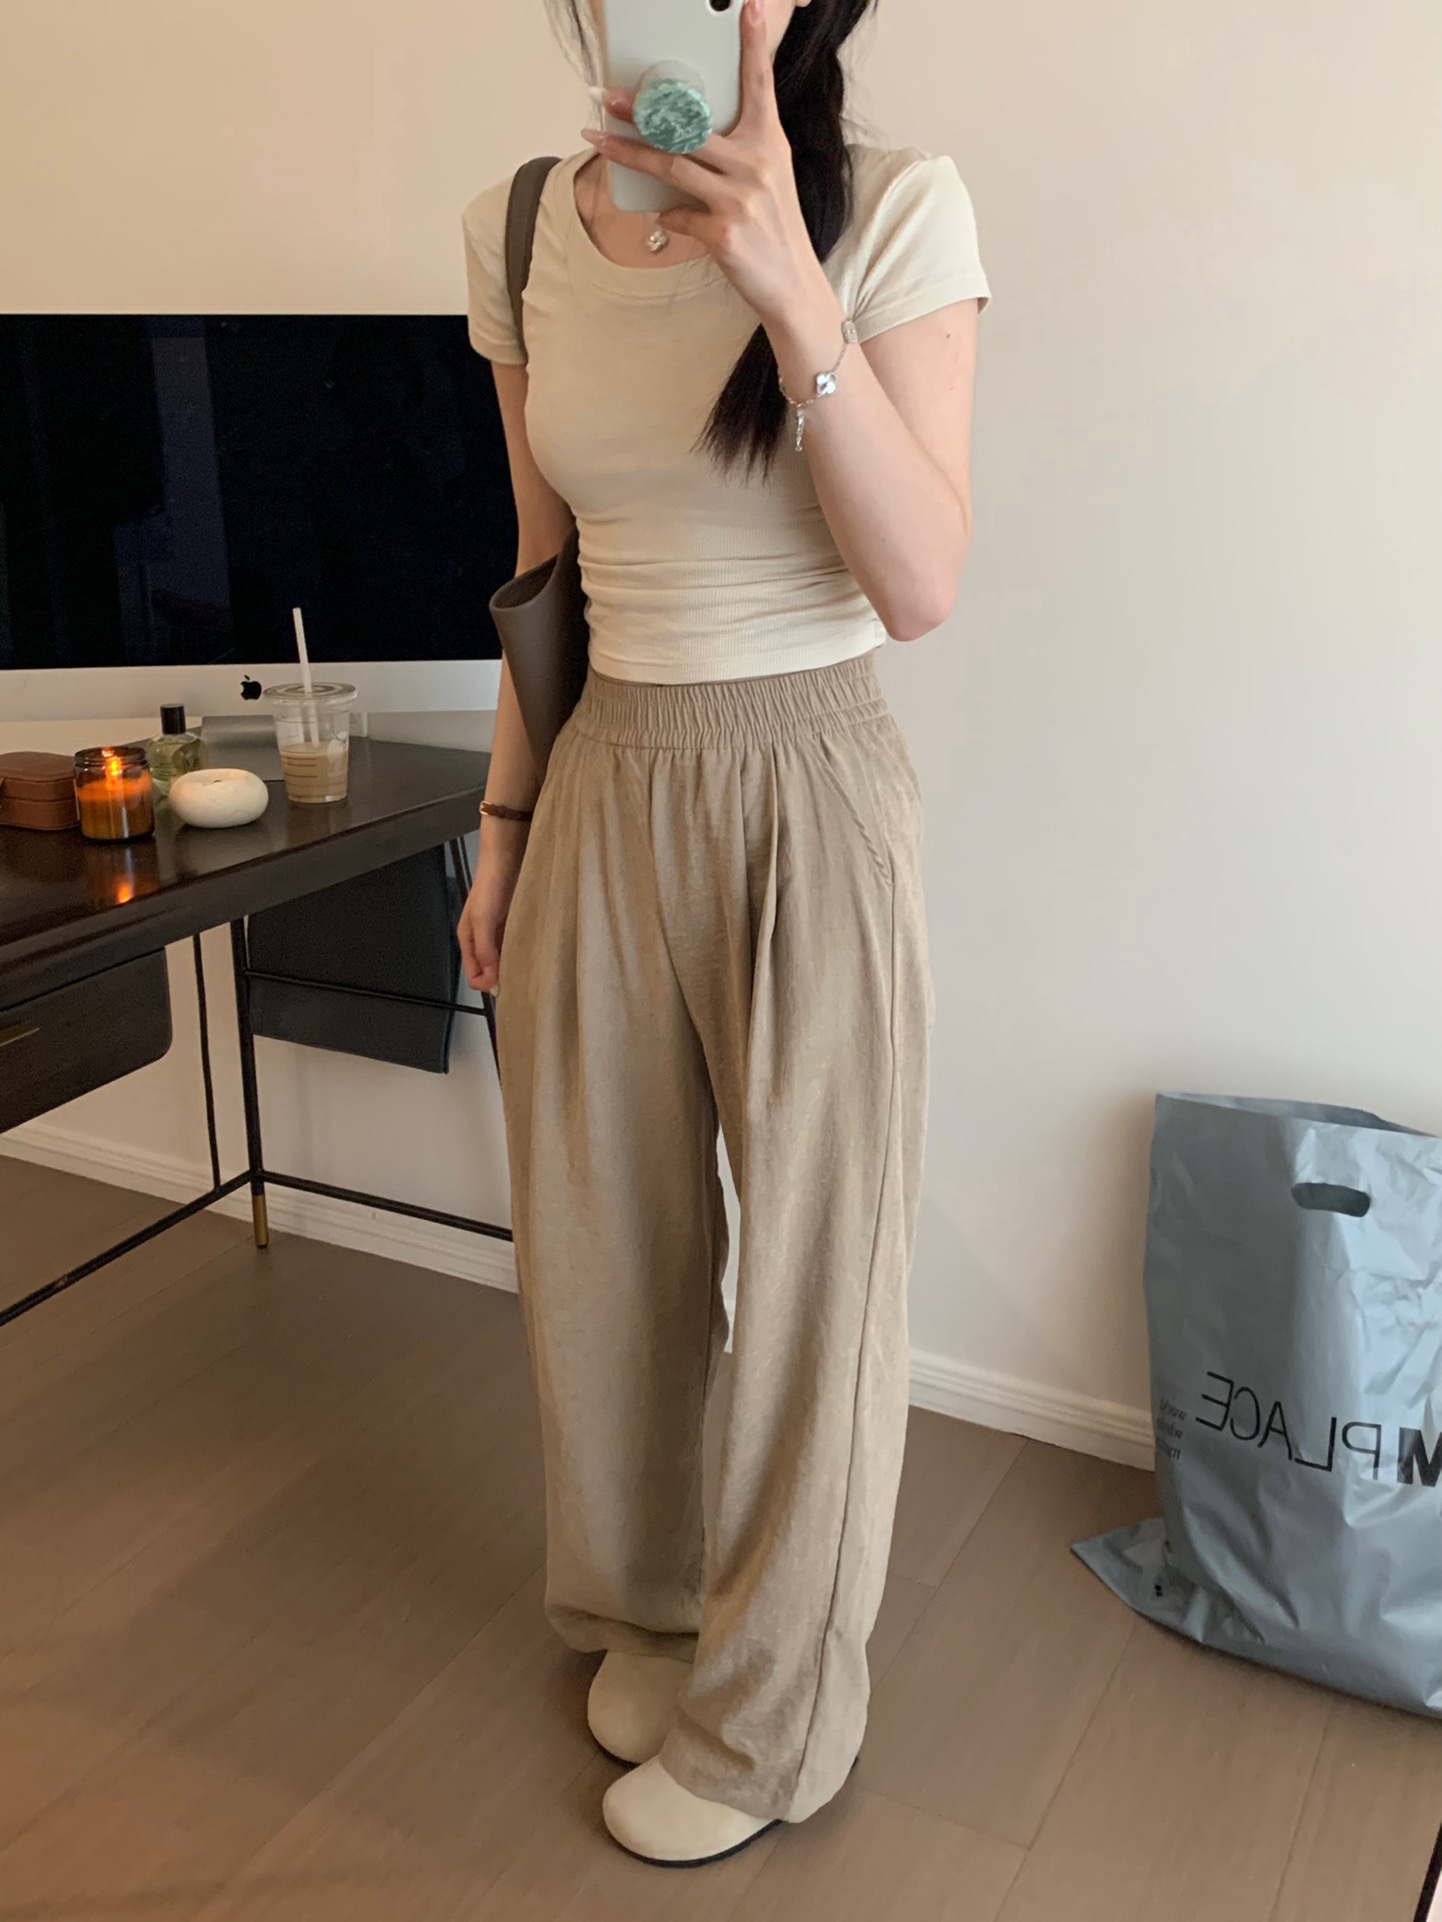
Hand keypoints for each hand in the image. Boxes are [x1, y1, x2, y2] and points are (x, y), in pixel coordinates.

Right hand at [456, 840, 524, 993]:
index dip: (487, 984)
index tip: (506, 983)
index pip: (474, 976)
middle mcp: (481, 940)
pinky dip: (521, 952)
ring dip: (513, 965)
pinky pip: (514, 947)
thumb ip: (485, 950)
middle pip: (488, 971)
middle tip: (523, 978)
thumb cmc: (491, 887)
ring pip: (503, 960)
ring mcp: (497, 933)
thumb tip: (491, 981)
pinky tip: (533, 952)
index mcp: (468, 940)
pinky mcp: (512, 925)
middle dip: (502, 978)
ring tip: (530, 966)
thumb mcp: (483, 920)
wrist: (506, 859)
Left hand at [582, 0, 831, 328]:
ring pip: (672, 167)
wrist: (793, 286)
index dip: (754, 43)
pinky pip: (678, 215)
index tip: (750, 7)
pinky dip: (669, 215)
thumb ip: (734, 155)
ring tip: (601, 141)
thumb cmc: (774, 230)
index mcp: (770, 143)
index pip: (760, 84)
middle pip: (690, 127)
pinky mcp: (724, 234)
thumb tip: (679, 140)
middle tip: (610, 98)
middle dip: (644, 111)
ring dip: (630, 155)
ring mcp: (740, 200)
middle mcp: (758, 165)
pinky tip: (667, 214)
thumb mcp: (767, 181)